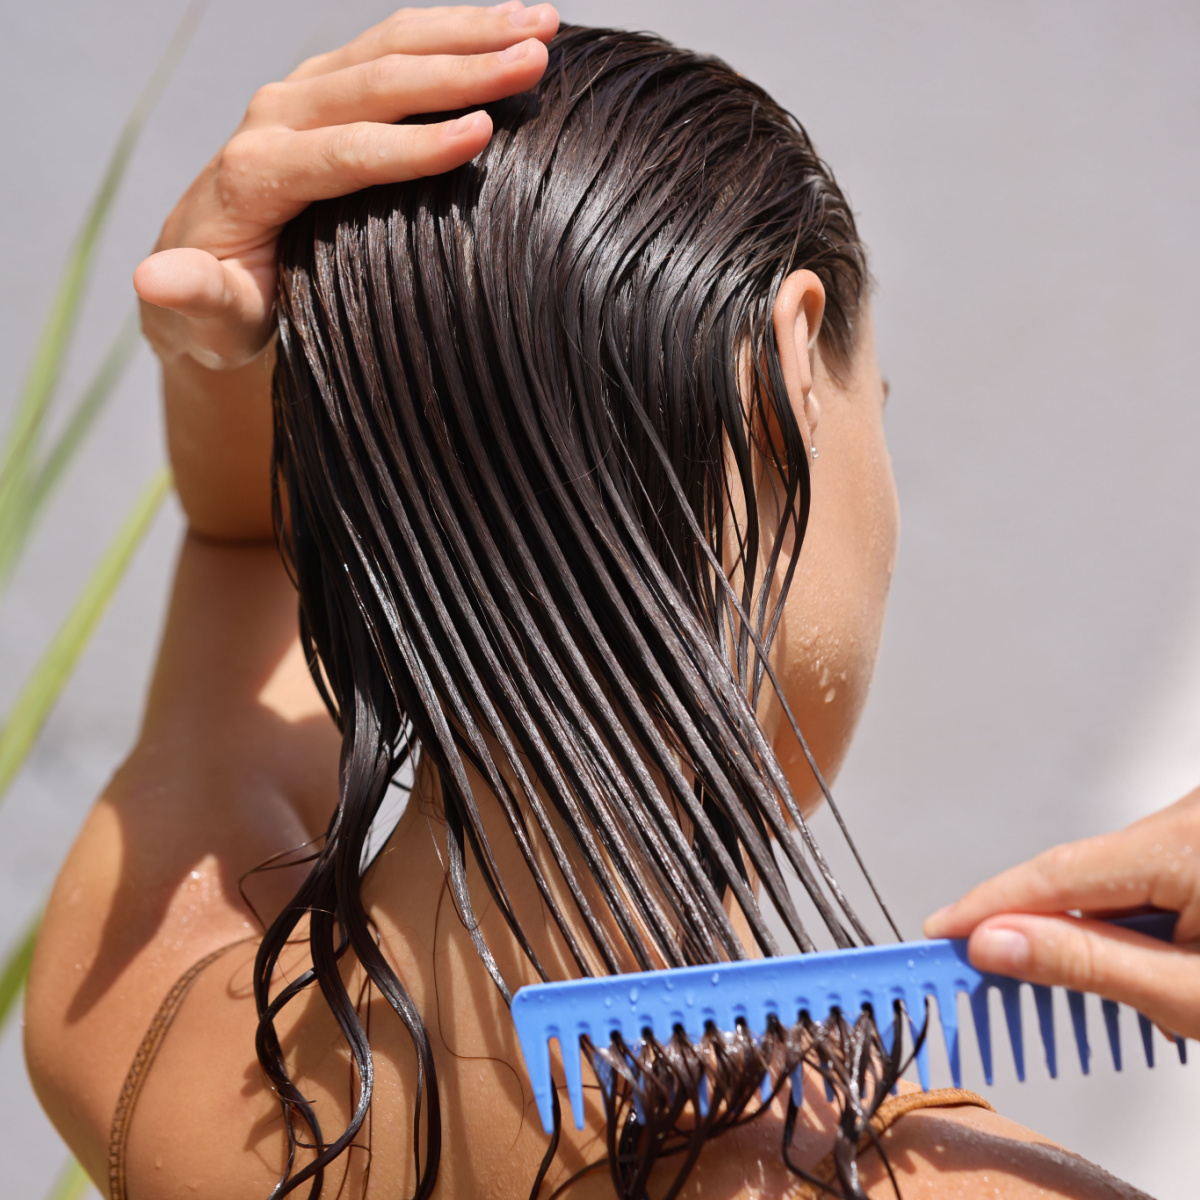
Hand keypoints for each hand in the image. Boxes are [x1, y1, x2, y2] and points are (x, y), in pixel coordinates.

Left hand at [134, 2, 558, 369]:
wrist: (207, 268)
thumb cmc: (223, 308)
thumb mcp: (204, 317)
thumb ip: (191, 297)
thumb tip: (154, 282)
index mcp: (256, 173)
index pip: (346, 151)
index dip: (413, 144)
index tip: (482, 135)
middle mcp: (277, 117)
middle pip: (377, 81)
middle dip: (460, 69)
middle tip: (534, 59)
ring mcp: (303, 95)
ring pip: (390, 46)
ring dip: (468, 32)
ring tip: (544, 25)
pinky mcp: (326, 89)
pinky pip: (392, 47)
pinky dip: (451, 34)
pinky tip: (505, 28)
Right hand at [924, 788, 1199, 1040]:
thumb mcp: (1188, 993)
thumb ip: (1087, 962)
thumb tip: (997, 942)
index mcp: (1183, 842)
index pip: (1055, 873)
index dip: (989, 907)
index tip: (941, 934)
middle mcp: (1187, 819)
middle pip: (1081, 875)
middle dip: (1045, 932)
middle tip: (984, 973)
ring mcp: (1195, 829)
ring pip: (1109, 880)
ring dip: (1095, 936)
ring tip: (1100, 994)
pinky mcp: (1198, 846)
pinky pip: (1141, 879)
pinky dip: (1129, 924)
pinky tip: (1146, 966)